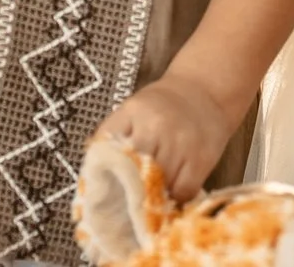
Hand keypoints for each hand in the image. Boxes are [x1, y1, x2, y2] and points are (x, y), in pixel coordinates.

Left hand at [94, 74, 239, 201]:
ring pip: (161, 186)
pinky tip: (172, 191)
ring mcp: (183, 143)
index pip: (113, 156)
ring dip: (155, 196)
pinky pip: (184, 191)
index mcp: (134, 113)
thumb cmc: (159, 105)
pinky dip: (176, 197)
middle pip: (137, 175)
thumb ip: (108, 137)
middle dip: (132, 191)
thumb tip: (90, 175)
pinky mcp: (203, 158)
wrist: (203, 90)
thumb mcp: (128, 111)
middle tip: (128, 203)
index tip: (107, 194)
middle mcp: (159, 126)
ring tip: (150, 196)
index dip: (109, 178)